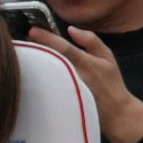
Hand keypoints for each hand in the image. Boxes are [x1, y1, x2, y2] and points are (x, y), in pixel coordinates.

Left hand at [30, 25, 142, 142]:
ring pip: (45, 72)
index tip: (32, 29)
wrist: (116, 113)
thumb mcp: (107, 57)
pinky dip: (38, 75)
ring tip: (30, 52)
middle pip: (49, 59)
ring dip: (35, 61)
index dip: (46, 37)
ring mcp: (66, 89)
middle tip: (27, 40)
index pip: (63, 48)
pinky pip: (45, 84)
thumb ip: (90, 40)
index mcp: (85, 63)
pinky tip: (34, 69)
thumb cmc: (111, 82)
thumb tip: (71, 29)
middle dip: (36, 48)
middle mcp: (74, 76)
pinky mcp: (60, 100)